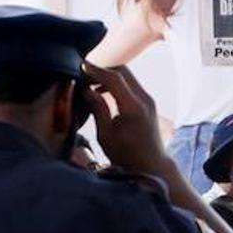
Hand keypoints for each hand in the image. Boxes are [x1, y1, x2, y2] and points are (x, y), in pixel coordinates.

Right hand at [81, 62, 175, 180]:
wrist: (151, 165)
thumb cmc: (127, 156)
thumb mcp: (106, 135)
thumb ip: (97, 109)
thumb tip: (86, 90)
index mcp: (133, 107)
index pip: (114, 78)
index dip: (96, 70)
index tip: (81, 67)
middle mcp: (144, 99)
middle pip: (122, 71)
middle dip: (102, 70)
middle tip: (84, 76)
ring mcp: (148, 100)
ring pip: (127, 76)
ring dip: (108, 76)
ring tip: (90, 85)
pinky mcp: (147, 103)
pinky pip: (130, 85)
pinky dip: (116, 84)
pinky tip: (102, 92)